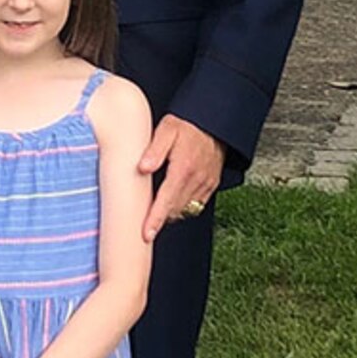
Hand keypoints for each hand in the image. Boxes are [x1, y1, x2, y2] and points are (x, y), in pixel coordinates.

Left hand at [138, 115, 224, 240]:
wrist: (214, 122)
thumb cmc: (187, 125)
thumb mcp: (166, 130)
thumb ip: (154, 150)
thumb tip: (142, 168)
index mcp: (183, 169)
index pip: (166, 201)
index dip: (155, 220)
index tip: (146, 235)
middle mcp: (197, 180)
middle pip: (175, 210)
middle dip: (159, 220)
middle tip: (143, 225)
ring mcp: (206, 184)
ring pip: (186, 210)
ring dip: (171, 214)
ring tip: (156, 214)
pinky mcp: (211, 184)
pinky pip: (197, 204)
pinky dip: (184, 208)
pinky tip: (173, 204)